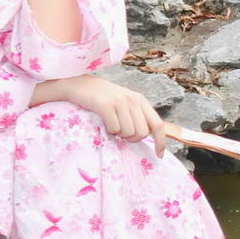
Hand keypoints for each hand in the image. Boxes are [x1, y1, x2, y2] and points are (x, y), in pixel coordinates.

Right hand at [45, 74, 166, 156]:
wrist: (78, 85)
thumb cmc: (102, 98)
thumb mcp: (124, 103)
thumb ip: (136, 116)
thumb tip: (146, 137)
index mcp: (140, 100)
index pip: (157, 124)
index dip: (160, 141)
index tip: (159, 154)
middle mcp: (132, 100)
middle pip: (142, 133)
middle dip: (131, 138)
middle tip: (120, 131)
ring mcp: (119, 101)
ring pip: (128, 133)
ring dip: (118, 134)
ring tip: (111, 123)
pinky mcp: (105, 105)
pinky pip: (114, 129)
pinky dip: (108, 130)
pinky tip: (104, 121)